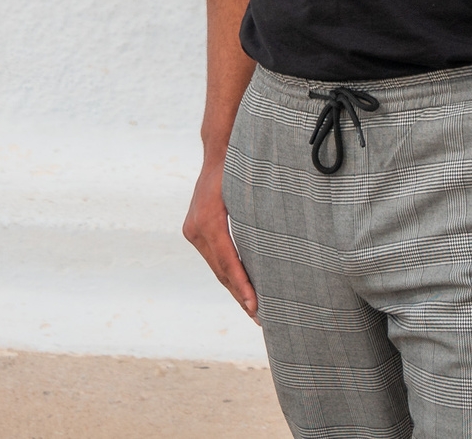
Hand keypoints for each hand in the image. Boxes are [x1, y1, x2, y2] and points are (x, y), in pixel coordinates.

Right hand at [182, 152, 258, 321]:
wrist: (218, 151)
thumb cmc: (240, 167)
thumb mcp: (251, 191)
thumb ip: (259, 219)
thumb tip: (278, 249)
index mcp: (209, 220)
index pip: (227, 262)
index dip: (242, 286)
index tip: (255, 306)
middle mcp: (196, 228)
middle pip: (221, 270)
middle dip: (240, 295)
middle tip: (261, 318)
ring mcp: (193, 230)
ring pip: (216, 268)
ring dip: (234, 289)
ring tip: (254, 311)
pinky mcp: (194, 230)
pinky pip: (213, 259)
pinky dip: (227, 274)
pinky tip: (242, 289)